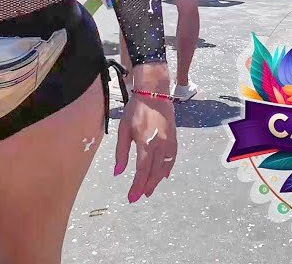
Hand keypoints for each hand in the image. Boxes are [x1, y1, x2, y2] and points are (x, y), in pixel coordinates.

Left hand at [114, 64, 176, 202]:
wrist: (154, 94)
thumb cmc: (136, 110)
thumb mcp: (123, 130)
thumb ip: (121, 153)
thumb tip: (118, 173)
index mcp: (146, 144)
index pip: (142, 171)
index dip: (137, 186)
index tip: (131, 197)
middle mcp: (160, 146)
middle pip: (154, 172)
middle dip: (146, 186)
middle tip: (139, 197)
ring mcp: (169, 143)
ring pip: (164, 167)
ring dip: (157, 180)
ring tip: (149, 189)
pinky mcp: (174, 139)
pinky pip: (172, 158)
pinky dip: (168, 169)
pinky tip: (164, 175)